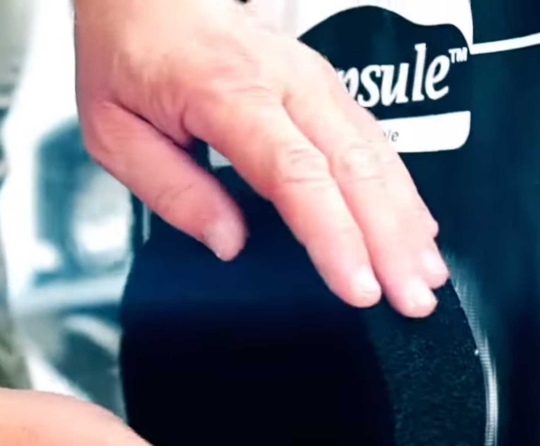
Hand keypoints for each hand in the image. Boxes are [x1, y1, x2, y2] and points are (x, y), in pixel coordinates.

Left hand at [73, 0, 448, 317]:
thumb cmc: (133, 51)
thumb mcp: (113, 129)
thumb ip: (172, 191)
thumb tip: (228, 243)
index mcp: (227, 92)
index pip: (295, 172)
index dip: (334, 234)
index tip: (358, 285)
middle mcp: (284, 83)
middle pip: (354, 168)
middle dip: (390, 242)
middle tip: (411, 301)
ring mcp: (315, 81)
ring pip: (377, 155)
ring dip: (407, 222)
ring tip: (426, 278)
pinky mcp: (329, 88)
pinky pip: (377, 142)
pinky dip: (403, 192)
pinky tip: (417, 231)